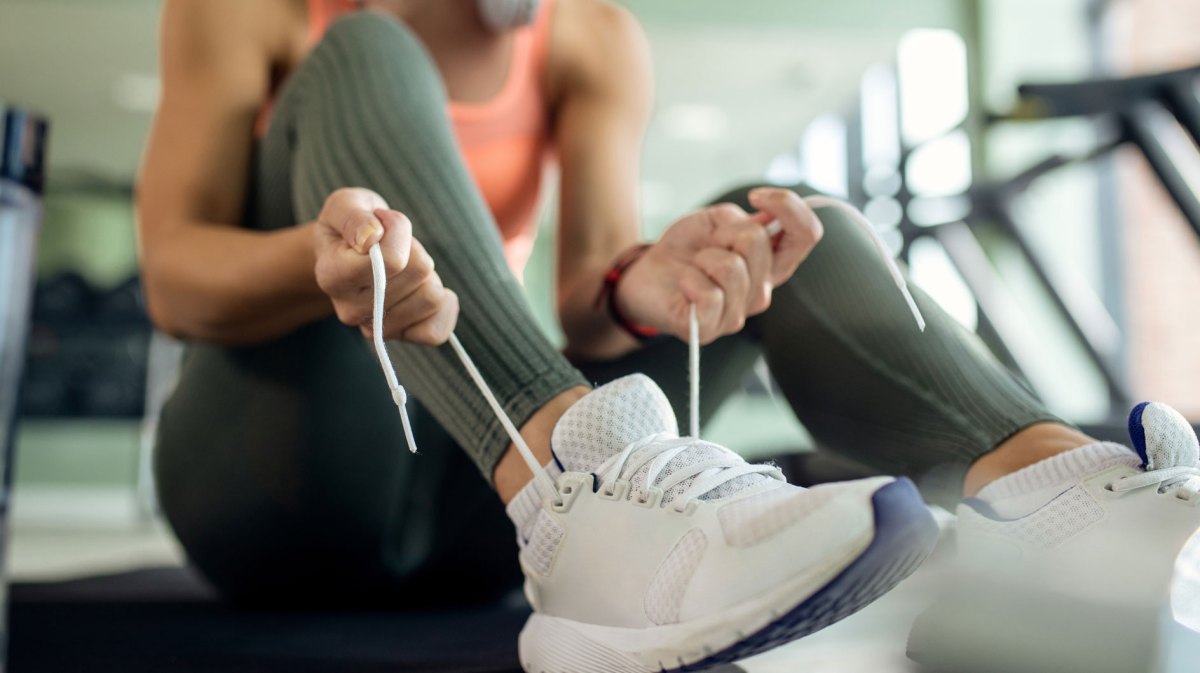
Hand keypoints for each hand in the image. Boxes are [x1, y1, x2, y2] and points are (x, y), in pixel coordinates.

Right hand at [313, 188, 457, 344]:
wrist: (348, 252)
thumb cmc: (351, 224)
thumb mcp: (346, 204)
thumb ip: (354, 217)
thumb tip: (371, 238)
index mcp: (332, 275)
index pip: (391, 261)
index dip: (399, 232)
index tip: (383, 222)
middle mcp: (350, 309)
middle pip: (419, 272)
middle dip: (414, 250)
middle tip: (394, 246)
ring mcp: (375, 328)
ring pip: (432, 297)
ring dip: (427, 275)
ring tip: (404, 266)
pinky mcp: (400, 336)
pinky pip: (437, 332)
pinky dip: (443, 306)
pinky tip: (426, 288)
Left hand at [616, 187, 822, 343]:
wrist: (647, 274)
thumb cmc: (686, 250)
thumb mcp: (715, 222)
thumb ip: (744, 221)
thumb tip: (767, 220)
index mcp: (770, 263)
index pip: (806, 235)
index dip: (789, 208)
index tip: (756, 197)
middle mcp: (760, 290)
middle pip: (759, 244)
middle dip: (725, 232)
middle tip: (707, 244)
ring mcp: (737, 313)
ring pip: (732, 269)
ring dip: (704, 256)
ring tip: (694, 266)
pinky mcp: (709, 328)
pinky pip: (710, 296)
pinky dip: (690, 280)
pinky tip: (684, 283)